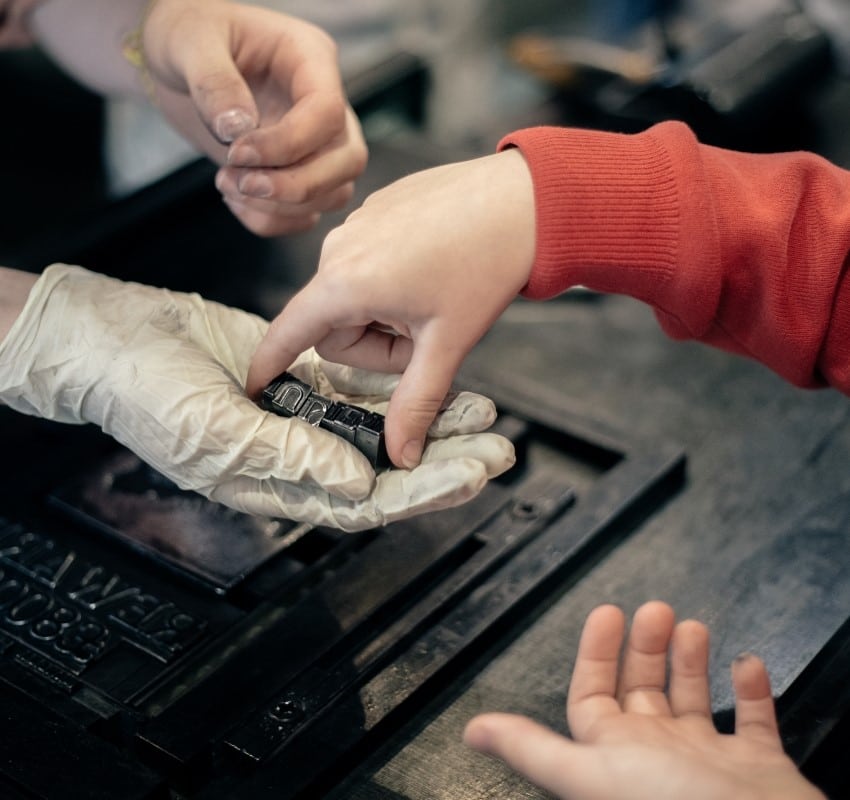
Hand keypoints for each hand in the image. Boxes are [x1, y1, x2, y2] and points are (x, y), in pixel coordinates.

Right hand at [0, 265, 513, 530]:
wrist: (113, 337)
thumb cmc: (146, 394)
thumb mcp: (216, 432)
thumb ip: (289, 458)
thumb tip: (359, 483)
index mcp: (279, 480)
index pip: (366, 499)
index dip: (420, 492)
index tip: (470, 480)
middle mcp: (299, 452)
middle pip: (388, 465)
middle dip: (443, 461)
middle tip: (498, 453)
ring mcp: (303, 412)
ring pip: (383, 423)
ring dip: (431, 419)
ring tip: (486, 416)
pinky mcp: (302, 374)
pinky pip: (361, 383)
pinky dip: (399, 382)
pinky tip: (440, 379)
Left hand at [142, 0, 367, 235]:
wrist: (177, 63)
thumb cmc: (188, 34)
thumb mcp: (189, 41)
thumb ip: (213, 81)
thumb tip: (237, 130)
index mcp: (310, 58)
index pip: (328, 113)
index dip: (288, 144)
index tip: (237, 153)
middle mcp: (325, 105)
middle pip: (347, 161)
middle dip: (296, 186)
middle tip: (239, 182)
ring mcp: (317, 144)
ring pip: (332, 194)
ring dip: (280, 206)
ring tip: (225, 184)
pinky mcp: (299, 175)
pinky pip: (305, 216)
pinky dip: (270, 221)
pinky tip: (234, 199)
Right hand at [247, 148, 535, 467]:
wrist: (525, 199)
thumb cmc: (487, 262)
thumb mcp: (446, 343)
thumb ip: (416, 402)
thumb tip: (400, 453)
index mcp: (346, 281)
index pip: (289, 332)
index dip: (270, 363)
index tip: (257, 385)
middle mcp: (340, 248)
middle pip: (333, 325)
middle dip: (372, 344)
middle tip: (421, 337)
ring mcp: (357, 224)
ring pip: (353, 294)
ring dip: (384, 312)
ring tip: (431, 299)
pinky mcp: (377, 210)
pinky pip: (368, 261)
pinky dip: (392, 280)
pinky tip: (433, 270)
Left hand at [463, 601, 825, 799]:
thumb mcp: (590, 772)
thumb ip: (533, 749)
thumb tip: (472, 732)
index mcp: (616, 754)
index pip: (593, 694)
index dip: (595, 652)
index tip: (607, 612)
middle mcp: (659, 757)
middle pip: (642, 690)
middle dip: (644, 646)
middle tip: (655, 609)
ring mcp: (709, 763)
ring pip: (692, 700)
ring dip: (688, 661)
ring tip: (691, 626)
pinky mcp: (758, 767)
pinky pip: (754, 720)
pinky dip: (751, 690)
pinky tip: (746, 663)